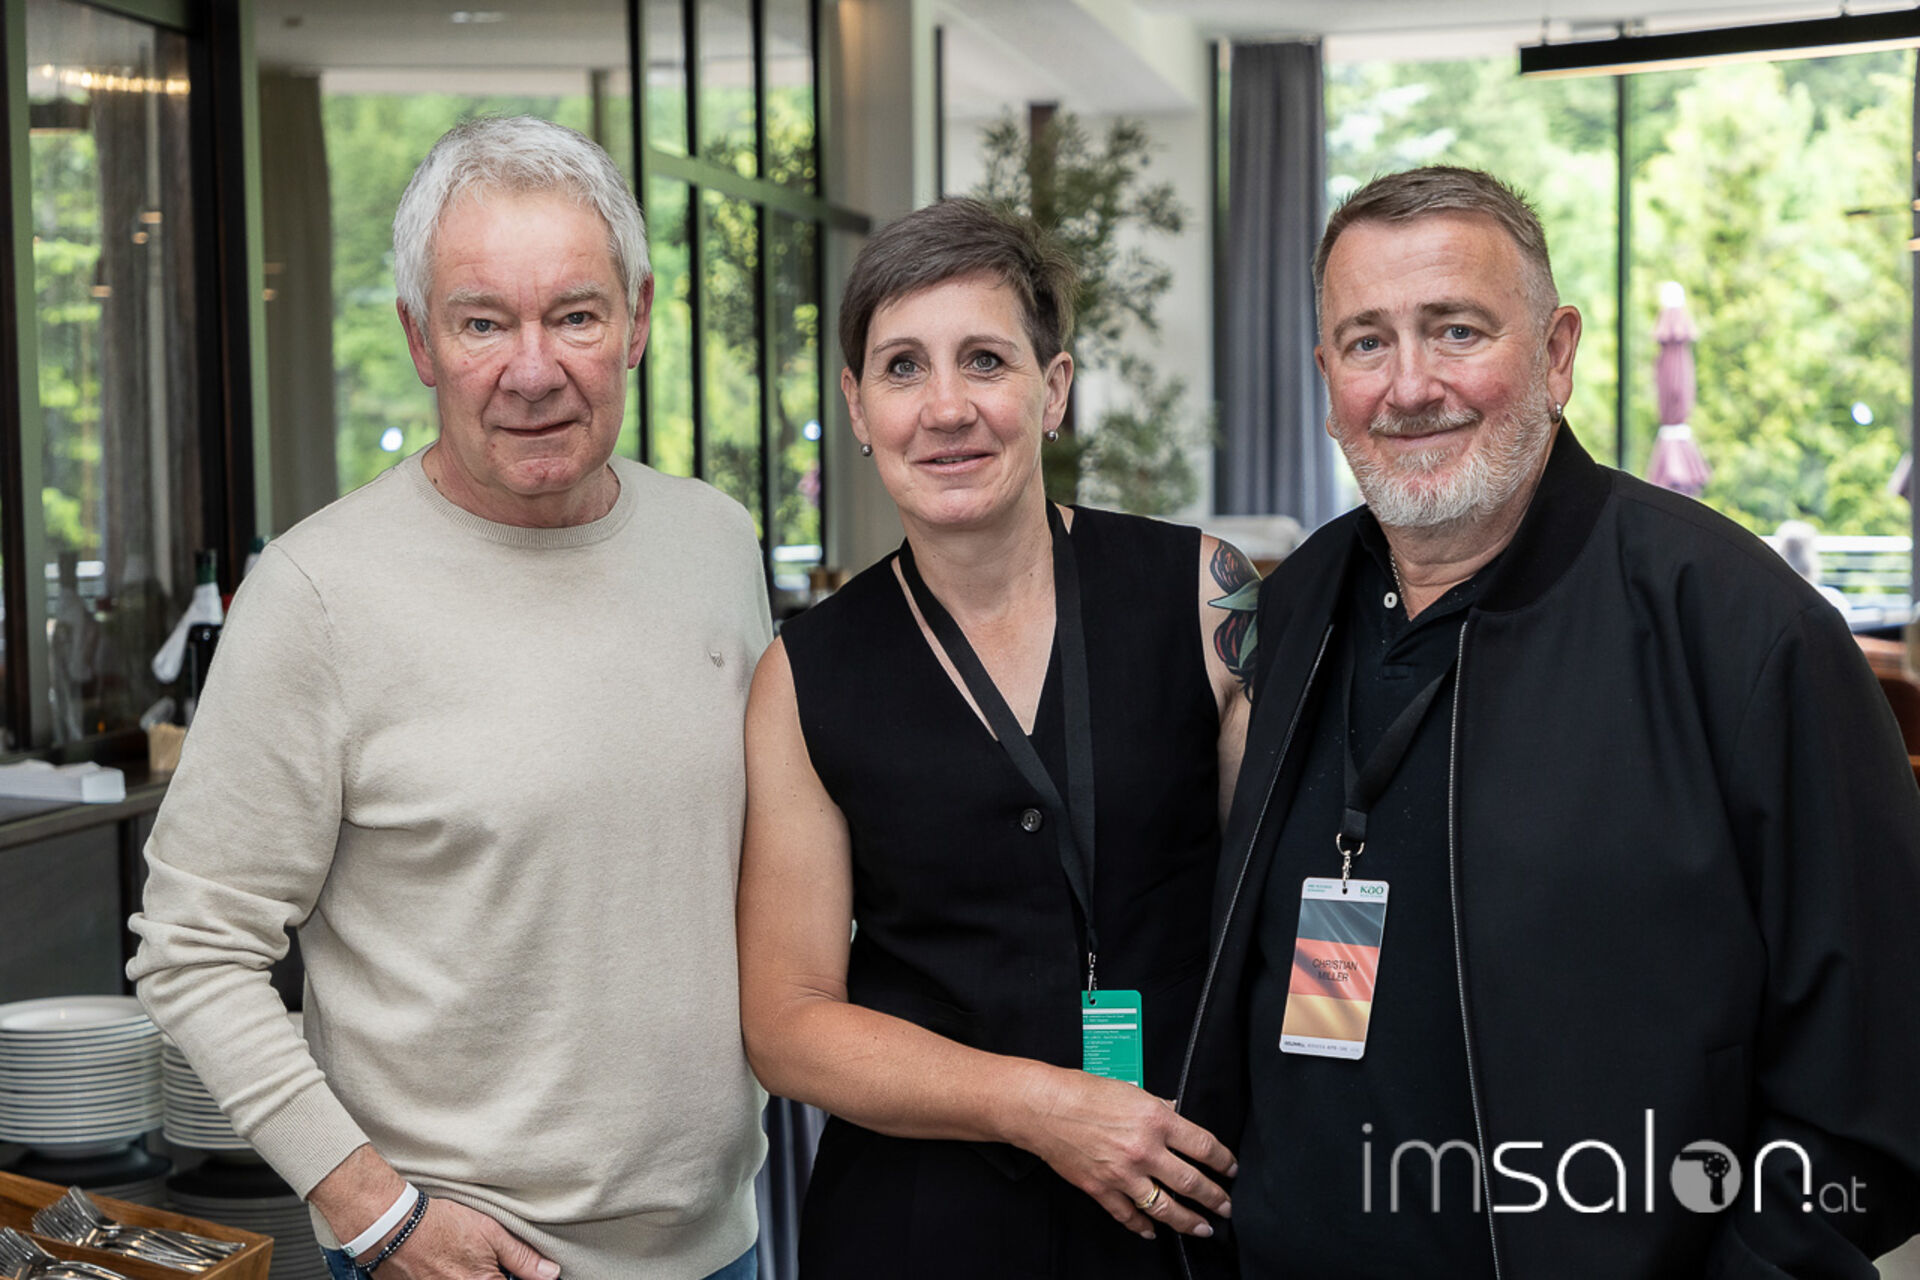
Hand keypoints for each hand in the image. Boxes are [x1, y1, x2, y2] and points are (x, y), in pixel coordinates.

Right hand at [371, 1197, 557, 1279]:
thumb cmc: (442, 1225)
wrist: (394, 1228)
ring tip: (460, 1259)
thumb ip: (522, 1257)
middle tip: (480, 1259)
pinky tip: (446, 1264)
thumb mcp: (491, 1232)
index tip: (511, 1269)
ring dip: (472, 1274)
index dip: (518, 1278)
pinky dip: (450, 1276)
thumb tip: (551, 1274)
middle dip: (494, 1274)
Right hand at [1011, 1065, 1235, 1241]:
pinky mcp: (1101, 1189)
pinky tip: (1153, 1231)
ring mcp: (1123, 1174)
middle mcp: (1144, 1150)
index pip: (1204, 1146)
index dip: (1224, 1161)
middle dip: (1215, 1198)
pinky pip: (1129, 1216)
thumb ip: (1158, 1107)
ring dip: (1189, 1221)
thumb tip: (1177, 1114)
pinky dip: (1143, 1227)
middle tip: (1226, 1206)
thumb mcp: (1131, 1088)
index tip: (1230, 1168)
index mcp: (1156, 1120)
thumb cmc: (1082, 1092)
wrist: (1043, 1107)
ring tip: (1202, 1227)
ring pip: (1166, 1207)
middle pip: (1192, 1182)